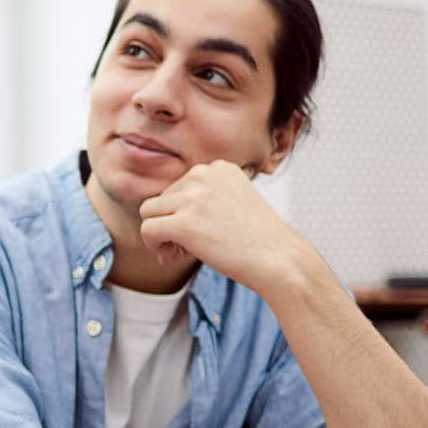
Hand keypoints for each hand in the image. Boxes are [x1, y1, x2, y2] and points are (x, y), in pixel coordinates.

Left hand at [137, 160, 314, 295]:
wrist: (280, 260)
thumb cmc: (257, 239)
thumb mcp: (230, 204)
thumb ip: (197, 201)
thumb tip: (153, 219)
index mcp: (219, 167)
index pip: (179, 186)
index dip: (183, 212)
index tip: (201, 231)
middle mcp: (204, 175)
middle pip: (161, 198)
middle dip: (171, 224)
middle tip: (189, 247)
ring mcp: (194, 197)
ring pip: (149, 212)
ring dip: (160, 234)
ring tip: (180, 251)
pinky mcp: (185, 222)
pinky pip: (147, 230)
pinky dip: (153, 245)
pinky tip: (171, 255)